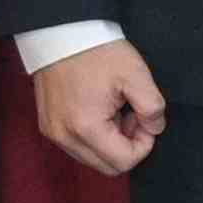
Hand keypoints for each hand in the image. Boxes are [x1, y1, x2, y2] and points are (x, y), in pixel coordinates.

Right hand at [30, 41, 165, 177]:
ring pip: (92, 158)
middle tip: (132, 114)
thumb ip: (152, 108)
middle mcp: (64, 137)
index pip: (123, 162)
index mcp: (85, 127)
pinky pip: (78, 146)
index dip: (144, 144)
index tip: (144, 118)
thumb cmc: (99, 53)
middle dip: (128, 146)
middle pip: (107, 167)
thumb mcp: (137, 76)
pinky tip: (102, 110)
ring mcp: (52, 133)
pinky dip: (95, 136)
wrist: (62, 35)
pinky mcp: (48, 126)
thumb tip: (154, 129)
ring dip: (111, 142)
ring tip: (117, 110)